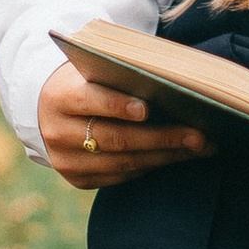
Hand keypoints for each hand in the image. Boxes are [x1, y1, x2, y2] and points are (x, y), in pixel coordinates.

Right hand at [37, 61, 209, 192]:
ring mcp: (65, 160)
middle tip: (199, 136)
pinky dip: (150, 167)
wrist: (48, 109)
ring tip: (199, 148)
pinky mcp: (77, 179)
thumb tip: (174, 85)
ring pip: (122, 163)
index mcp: (59, 96)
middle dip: (161, 138)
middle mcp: (57, 131)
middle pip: (115, 138)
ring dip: (165, 157)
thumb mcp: (93, 70)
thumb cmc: (87, 81)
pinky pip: (120, 177)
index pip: (89, 100)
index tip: (148, 109)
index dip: (118, 105)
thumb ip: (121, 75)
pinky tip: (175, 157)